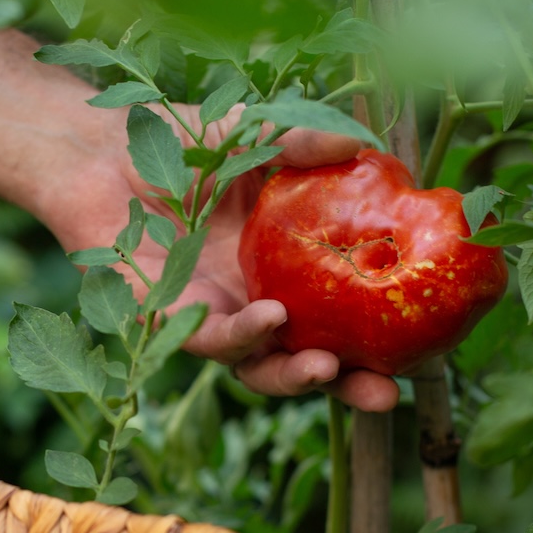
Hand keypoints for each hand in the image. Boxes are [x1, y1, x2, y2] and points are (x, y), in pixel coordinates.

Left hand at [42, 104, 399, 411]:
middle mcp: (255, 304)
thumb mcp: (255, 136)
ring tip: (327, 369)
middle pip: (306, 361)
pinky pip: (210, 339)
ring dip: (293, 375)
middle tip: (386, 396)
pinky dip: (242, 334)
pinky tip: (269, 318)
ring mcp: (213, 316)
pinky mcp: (168, 318)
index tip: (428, 351)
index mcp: (288, 272)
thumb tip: (362, 144)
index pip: (341, 319)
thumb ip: (302, 142)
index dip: (379, 340)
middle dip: (346, 386)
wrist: (104, 153)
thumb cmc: (184, 147)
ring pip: (258, 367)